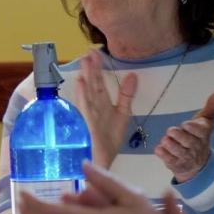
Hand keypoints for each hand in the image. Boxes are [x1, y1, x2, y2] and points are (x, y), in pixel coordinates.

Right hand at [73, 49, 136, 167]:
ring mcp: (89, 115)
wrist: (101, 162)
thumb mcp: (122, 115)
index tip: (97, 53)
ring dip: (87, 76)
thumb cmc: (108, 141)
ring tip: (86, 60)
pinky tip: (80, 82)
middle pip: (93, 85)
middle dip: (92, 68)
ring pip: (88, 92)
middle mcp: (94, 107)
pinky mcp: (87, 124)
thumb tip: (133, 75)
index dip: (99, 69)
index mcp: (102, 104)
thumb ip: (126, 95)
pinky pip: (85, 107)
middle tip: (90, 51)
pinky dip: (82, 94)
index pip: (99, 83)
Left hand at [155, 91, 213, 182]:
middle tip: (171, 131)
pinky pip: (168, 159)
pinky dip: (162, 154)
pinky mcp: (176, 164)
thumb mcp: (205, 122)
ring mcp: (186, 157)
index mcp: (204, 135)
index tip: (186, 124)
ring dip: (169, 144)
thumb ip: (211, 108)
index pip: (201, 132)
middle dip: (178, 135)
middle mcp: (196, 147)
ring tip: (165, 139)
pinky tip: (160, 149)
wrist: (198, 164)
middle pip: (188, 141)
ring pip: (177, 150)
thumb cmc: (198, 137)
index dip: (193, 128)